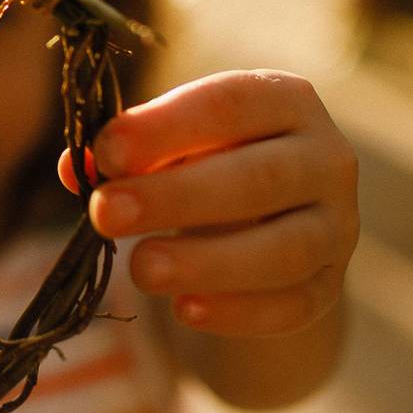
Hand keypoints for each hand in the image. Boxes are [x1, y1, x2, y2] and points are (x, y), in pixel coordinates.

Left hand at [61, 70, 358, 337]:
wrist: (268, 224)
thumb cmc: (208, 164)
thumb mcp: (174, 145)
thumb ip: (129, 152)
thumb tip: (75, 169)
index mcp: (285, 100)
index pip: (231, 104)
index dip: (166, 128)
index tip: (105, 152)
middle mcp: (326, 158)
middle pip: (258, 178)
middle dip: (176, 198)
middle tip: (104, 213)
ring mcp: (337, 227)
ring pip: (284, 249)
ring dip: (206, 261)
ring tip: (140, 269)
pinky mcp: (330, 288)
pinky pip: (291, 306)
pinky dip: (238, 312)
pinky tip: (185, 310)